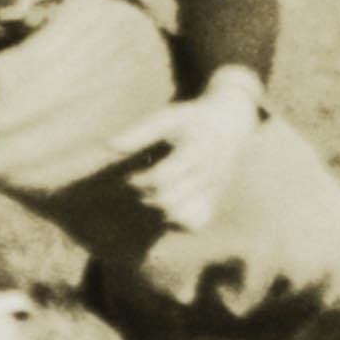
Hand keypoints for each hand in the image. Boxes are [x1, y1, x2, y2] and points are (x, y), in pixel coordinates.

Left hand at [104, 72, 258, 235]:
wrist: (230, 124)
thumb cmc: (192, 120)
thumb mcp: (168, 117)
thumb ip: (140, 132)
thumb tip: (108, 145)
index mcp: (195, 153)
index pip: (163, 178)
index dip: (140, 181)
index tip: (131, 176)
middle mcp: (206, 175)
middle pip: (169, 200)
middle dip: (146, 196)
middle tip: (139, 184)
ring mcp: (212, 191)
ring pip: (182, 216)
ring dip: (159, 209)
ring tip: (153, 195)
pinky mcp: (214, 199)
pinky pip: (196, 223)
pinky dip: (178, 220)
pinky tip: (169, 205)